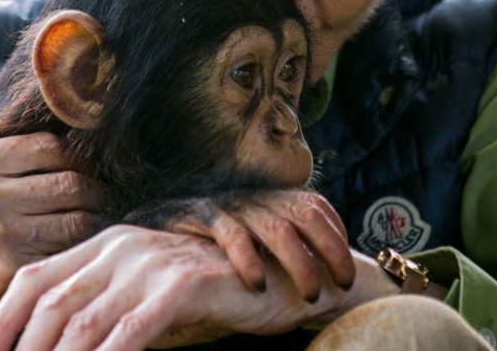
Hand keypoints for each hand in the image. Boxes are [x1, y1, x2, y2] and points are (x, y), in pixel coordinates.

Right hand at [0, 132, 102, 350]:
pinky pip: (65, 255)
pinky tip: (77, 257)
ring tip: (93, 227)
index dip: (71, 159)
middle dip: (92, 192)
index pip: (46, 146)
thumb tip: (48, 144)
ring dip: (91, 224)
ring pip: (77, 219)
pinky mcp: (10, 274)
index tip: (78, 171)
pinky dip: (77, 256)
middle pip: (69, 181)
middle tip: (101, 201)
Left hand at [0, 225, 341, 350]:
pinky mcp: (184, 282)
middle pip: (50, 303)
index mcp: (101, 244)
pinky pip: (133, 328)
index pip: (31, 279)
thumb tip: (51, 348)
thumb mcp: (141, 299)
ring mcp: (151, 261)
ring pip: (85, 321)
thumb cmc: (204, 297)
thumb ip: (100, 315)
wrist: (278, 277)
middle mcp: (119, 245)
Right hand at [152, 190, 355, 299]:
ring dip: (300, 263)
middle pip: (305, 214)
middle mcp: (253, 199)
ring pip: (277, 228)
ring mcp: (228, 207)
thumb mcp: (249, 239)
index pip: (316, 206)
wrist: (148, 229)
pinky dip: (249, 261)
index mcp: (269, 200)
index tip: (347, 271)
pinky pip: (231, 235)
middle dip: (330, 250)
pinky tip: (258, 285)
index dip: (338, 235)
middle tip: (342, 286)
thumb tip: (323, 278)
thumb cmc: (206, 244)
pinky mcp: (199, 217)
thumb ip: (280, 249)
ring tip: (310, 296)